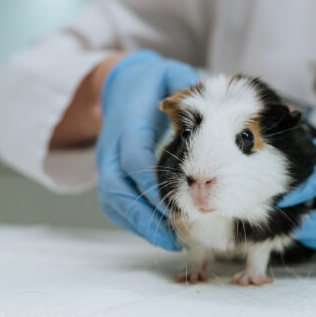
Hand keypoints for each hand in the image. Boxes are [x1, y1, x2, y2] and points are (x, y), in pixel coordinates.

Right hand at [95, 50, 199, 249]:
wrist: (120, 83)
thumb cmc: (152, 83)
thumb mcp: (170, 74)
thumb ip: (187, 86)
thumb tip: (210, 102)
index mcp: (127, 122)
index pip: (133, 156)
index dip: (151, 183)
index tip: (175, 204)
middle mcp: (109, 145)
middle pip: (116, 188)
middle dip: (143, 216)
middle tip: (174, 237)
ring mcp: (105, 162)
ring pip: (113, 201)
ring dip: (139, 225)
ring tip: (171, 242)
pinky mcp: (109, 174)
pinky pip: (115, 204)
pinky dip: (135, 222)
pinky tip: (161, 232)